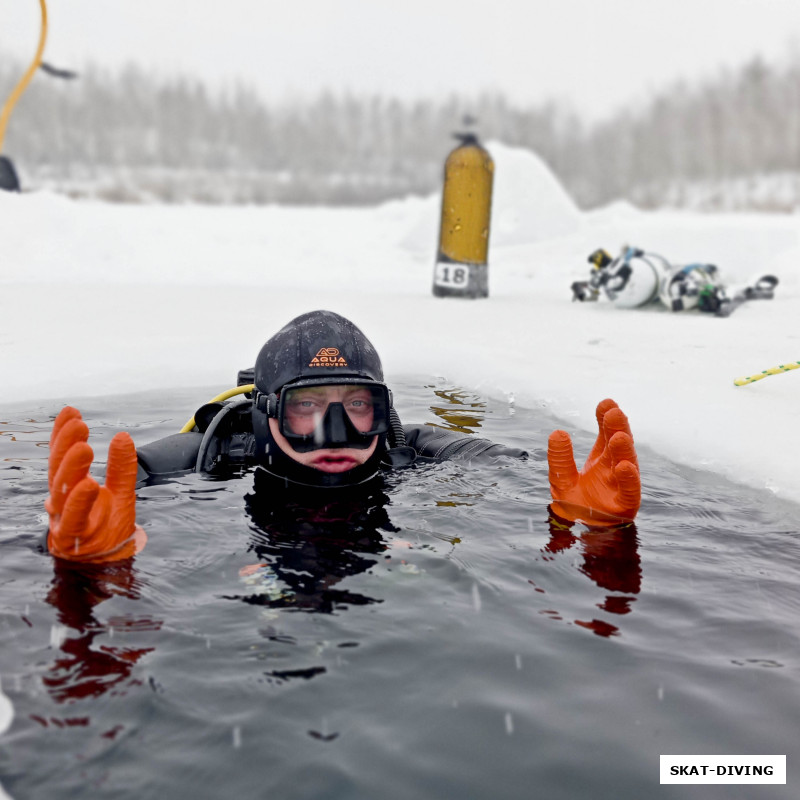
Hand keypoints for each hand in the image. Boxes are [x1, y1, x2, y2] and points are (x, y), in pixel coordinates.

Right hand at [46, 407, 145, 561]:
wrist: (109, 561)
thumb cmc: (108, 525)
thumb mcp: (121, 491)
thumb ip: (122, 467)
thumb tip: (123, 436)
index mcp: (69, 485)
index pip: (62, 455)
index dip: (62, 434)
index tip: (71, 411)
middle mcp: (61, 500)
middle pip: (59, 469)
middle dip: (66, 445)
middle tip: (79, 424)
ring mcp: (63, 518)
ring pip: (62, 491)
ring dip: (71, 469)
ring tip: (84, 447)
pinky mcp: (72, 538)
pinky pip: (73, 518)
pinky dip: (79, 501)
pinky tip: (87, 484)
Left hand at [547, 399, 640, 526]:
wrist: (579, 532)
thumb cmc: (575, 503)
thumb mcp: (562, 478)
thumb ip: (560, 458)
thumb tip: (558, 432)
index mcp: (602, 460)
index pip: (606, 435)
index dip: (606, 419)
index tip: (605, 403)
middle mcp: (615, 469)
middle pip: (618, 445)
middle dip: (616, 428)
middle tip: (613, 411)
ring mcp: (622, 486)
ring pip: (627, 464)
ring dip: (624, 450)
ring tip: (618, 436)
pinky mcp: (624, 506)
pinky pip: (630, 492)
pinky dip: (629, 480)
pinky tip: (624, 466)